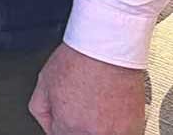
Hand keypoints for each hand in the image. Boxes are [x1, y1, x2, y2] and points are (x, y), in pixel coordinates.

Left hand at [28, 42, 144, 134]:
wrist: (108, 50)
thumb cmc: (79, 60)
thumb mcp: (44, 82)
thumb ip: (42, 110)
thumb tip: (48, 123)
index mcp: (69, 126)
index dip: (59, 124)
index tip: (65, 116)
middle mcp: (94, 134)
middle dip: (77, 125)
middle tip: (81, 108)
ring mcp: (117, 133)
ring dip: (97, 127)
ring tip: (96, 107)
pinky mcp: (134, 128)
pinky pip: (120, 133)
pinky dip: (115, 126)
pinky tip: (109, 109)